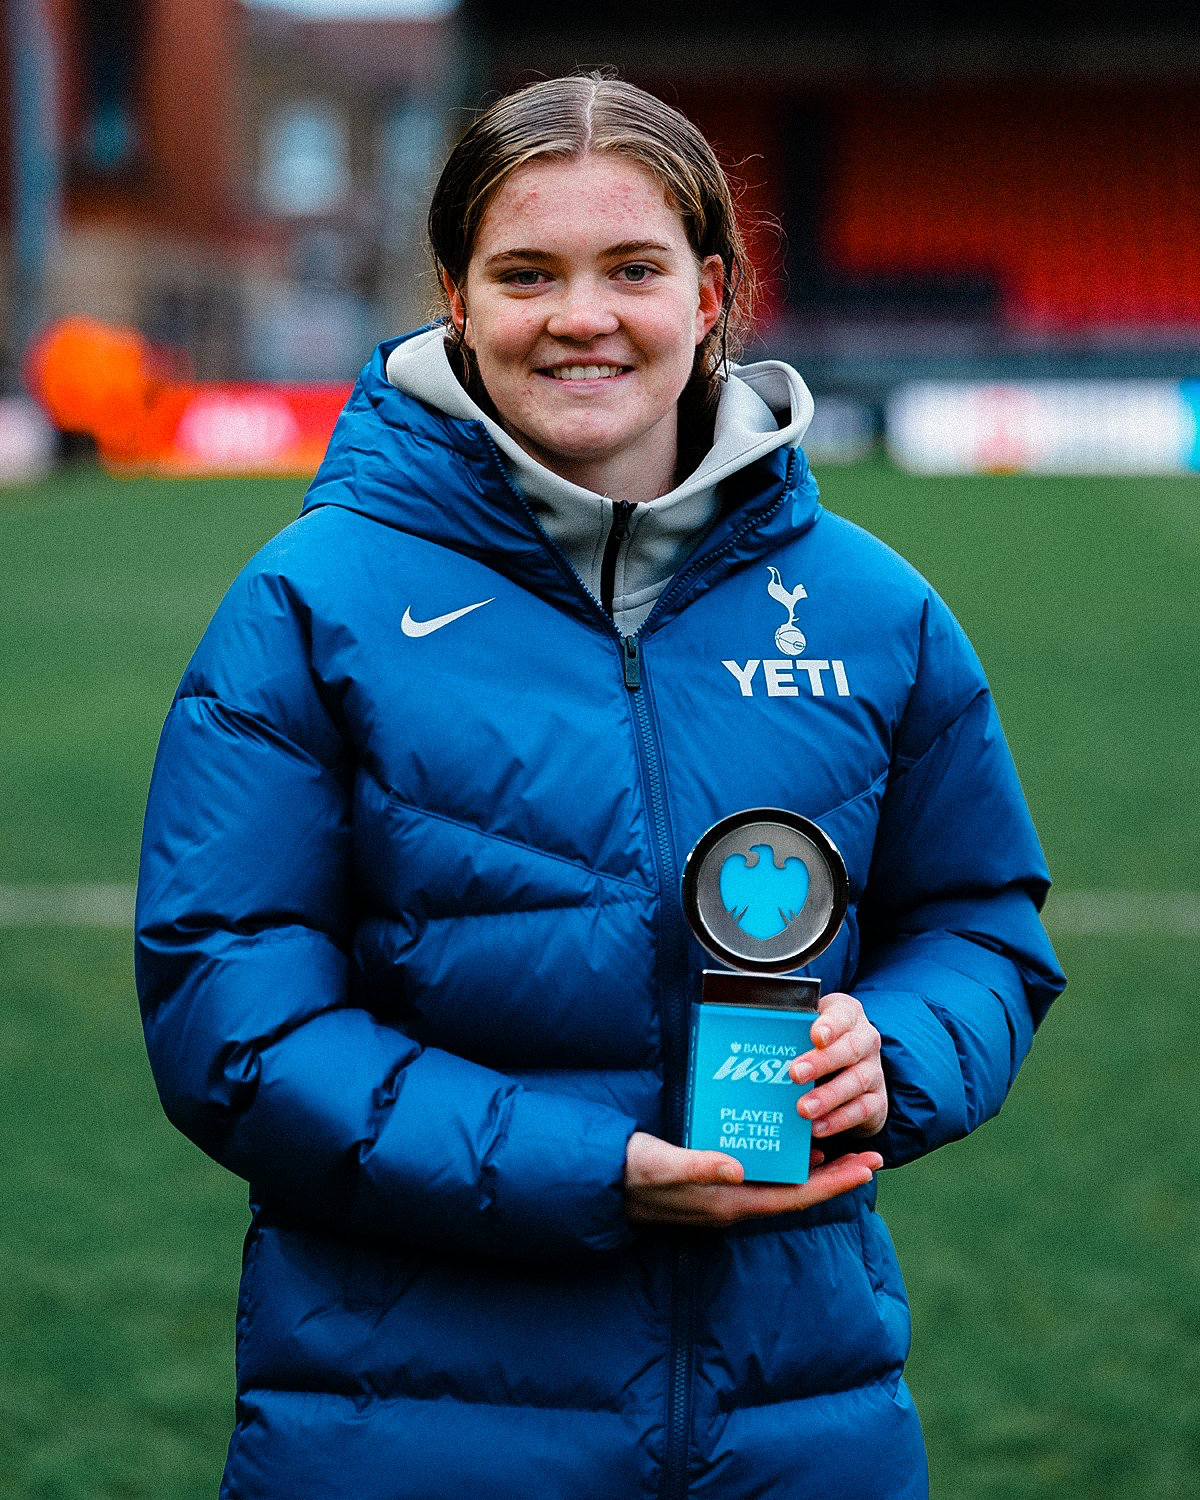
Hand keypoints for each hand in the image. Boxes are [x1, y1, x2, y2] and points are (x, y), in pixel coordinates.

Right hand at [623, 1130, 882, 1226]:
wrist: (600, 1181)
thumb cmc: (632, 1171)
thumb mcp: (663, 1164)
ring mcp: (725, 1192)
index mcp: (730, 1202)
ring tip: (843, 1140)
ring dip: (813, 1164)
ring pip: (782, 1182)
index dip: (836, 1183)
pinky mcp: (714, 1179)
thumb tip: (740, 1168)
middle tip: (872, 1152)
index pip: (796, 1197)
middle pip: (798, 1191)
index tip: (869, 1165)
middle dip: (837, 1172)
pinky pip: (763, 1171)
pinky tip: (790, 1135)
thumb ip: (700, 1166)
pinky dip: (784, 1156)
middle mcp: (734, 1201)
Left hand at [790, 991, 887, 1140]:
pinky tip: (817, 1127)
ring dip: (828, 1096)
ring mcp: (874, 1071)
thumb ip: (789, 1030)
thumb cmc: (818, 1044)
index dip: (830, 1025)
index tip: (815, 1036)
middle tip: (795, 1074)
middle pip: (849, 1048)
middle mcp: (865, 1040)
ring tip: (803, 1109)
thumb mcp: (807, 1028)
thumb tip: (749, 1039)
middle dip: (822, 1062)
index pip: (842, 1014)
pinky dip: (839, 1120)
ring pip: (857, 1081)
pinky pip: (862, 1110)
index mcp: (847, 1015)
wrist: (851, 1069)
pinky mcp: (878, 1100)